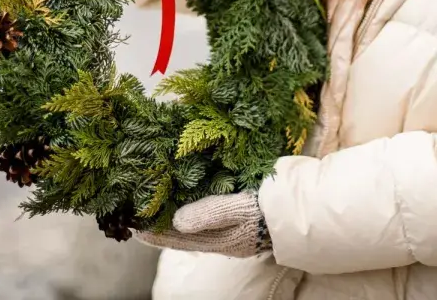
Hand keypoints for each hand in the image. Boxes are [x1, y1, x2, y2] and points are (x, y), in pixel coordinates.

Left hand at [135, 192, 271, 258]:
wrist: (302, 208)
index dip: (156, 233)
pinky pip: (211, 211)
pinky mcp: (242, 212)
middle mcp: (224, 236)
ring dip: (177, 214)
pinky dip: (196, 205)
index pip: (180, 239)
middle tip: (140, 213)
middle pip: (186, 232)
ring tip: (158, 203)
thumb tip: (176, 221)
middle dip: (163, 224)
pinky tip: (190, 196)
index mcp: (220, 239)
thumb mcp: (239, 210)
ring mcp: (233, 226)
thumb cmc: (271, 209)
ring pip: (197, 222)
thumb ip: (209, 213)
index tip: (134, 228)